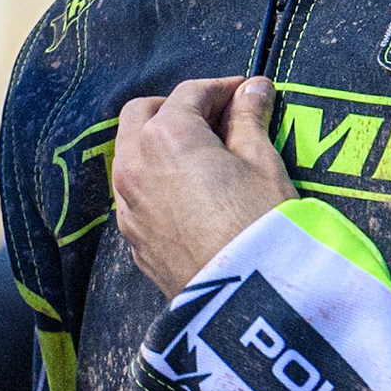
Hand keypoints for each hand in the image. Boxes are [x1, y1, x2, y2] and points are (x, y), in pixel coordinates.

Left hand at [110, 75, 296, 298]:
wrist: (247, 303)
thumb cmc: (261, 224)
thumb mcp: (263, 163)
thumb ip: (250, 119)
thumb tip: (254, 88)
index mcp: (165, 135)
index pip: (190, 94)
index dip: (222, 88)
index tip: (247, 93)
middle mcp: (134, 163)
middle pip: (142, 114)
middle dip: (177, 108)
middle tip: (219, 120)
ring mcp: (127, 203)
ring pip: (130, 153)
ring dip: (159, 143)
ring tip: (205, 156)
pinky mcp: (132, 237)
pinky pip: (135, 193)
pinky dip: (155, 180)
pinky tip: (190, 193)